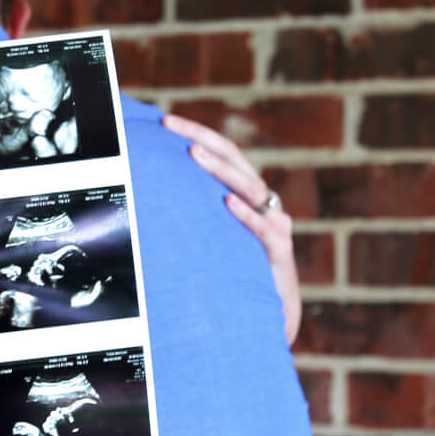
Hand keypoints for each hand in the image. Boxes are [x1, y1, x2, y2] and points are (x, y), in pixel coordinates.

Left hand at [165, 114, 299, 345]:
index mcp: (248, 195)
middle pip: (237, 160)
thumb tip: (153, 195)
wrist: (273, 313)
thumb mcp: (218, 238)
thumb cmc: (240, 272)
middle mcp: (264, 203)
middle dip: (203, 140)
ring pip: (252, 188)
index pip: (226, 153)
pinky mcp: (281, 253)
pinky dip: (247, 214)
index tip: (166, 122)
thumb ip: (198, 215)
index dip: (198, 134)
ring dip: (222, 170)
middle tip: (171, 126)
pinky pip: (265, 229)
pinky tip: (227, 202)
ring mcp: (275, 226)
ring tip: (194, 156)